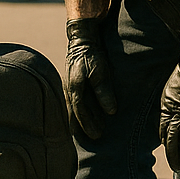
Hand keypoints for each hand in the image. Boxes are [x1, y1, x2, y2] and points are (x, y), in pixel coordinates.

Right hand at [65, 17, 116, 138]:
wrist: (81, 39)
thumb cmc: (91, 55)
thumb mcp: (100, 71)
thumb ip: (104, 92)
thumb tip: (111, 111)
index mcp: (75, 88)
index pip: (81, 112)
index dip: (88, 124)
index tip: (97, 135)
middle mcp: (69, 89)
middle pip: (75, 113)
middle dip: (83, 127)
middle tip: (94, 139)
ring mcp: (68, 86)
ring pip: (72, 109)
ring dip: (79, 121)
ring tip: (86, 133)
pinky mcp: (71, 84)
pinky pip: (73, 102)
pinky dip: (77, 112)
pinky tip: (81, 116)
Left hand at [161, 43, 179, 171]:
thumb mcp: (170, 87)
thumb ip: (170, 103)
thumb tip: (170, 114)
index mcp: (167, 107)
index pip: (162, 130)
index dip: (165, 142)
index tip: (169, 150)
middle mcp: (178, 113)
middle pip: (173, 140)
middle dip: (173, 156)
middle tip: (176, 168)